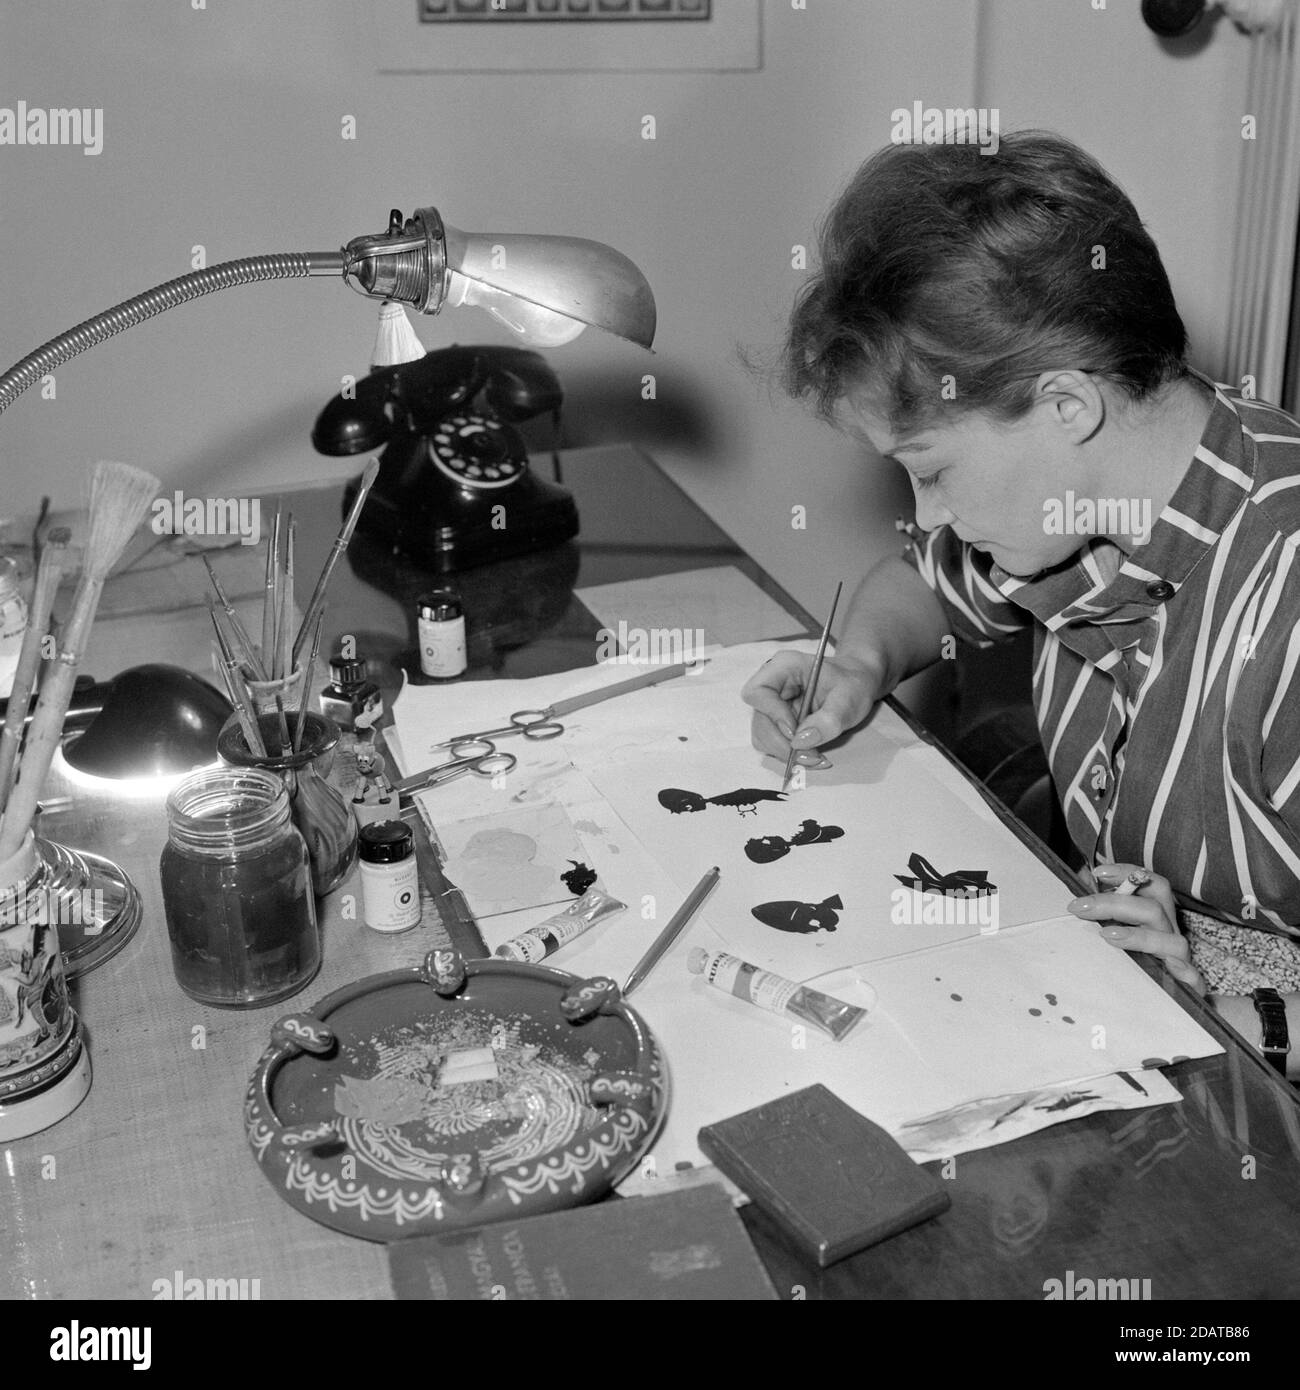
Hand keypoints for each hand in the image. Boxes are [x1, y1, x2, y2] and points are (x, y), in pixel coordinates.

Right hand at [741, 650, 880, 764]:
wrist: (855, 684)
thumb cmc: (852, 684)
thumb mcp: (849, 699)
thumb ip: (828, 720)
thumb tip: (800, 742)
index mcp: (784, 667)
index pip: (758, 691)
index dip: (772, 714)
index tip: (795, 731)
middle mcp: (772, 684)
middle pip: (759, 719)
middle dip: (782, 743)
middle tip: (811, 755)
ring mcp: (771, 704)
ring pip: (762, 735)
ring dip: (785, 751)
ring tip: (815, 756)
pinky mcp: (775, 721)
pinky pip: (772, 742)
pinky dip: (789, 753)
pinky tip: (811, 753)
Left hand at [1067, 863, 1204, 993]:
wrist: (1162, 1001)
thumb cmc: (1132, 957)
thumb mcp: (1115, 928)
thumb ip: (1100, 911)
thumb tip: (1077, 890)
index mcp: (1155, 914)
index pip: (1149, 884)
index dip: (1127, 874)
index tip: (1097, 873)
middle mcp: (1169, 931)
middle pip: (1153, 908)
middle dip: (1115, 903)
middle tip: (1080, 907)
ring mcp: (1179, 957)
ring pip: (1171, 940)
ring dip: (1139, 936)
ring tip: (1107, 935)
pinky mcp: (1188, 984)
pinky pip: (1192, 977)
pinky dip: (1183, 971)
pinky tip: (1167, 967)